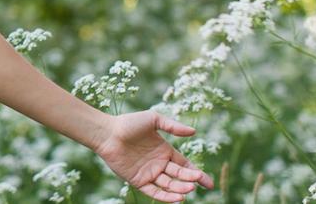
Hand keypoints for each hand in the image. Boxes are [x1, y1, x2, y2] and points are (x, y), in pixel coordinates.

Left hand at [92, 110, 214, 201]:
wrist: (107, 133)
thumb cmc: (129, 123)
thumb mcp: (153, 120)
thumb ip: (173, 126)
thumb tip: (194, 131)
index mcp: (165, 151)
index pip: (185, 165)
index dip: (197, 174)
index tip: (208, 182)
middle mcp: (158, 164)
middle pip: (179, 176)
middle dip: (189, 180)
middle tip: (196, 182)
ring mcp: (148, 173)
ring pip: (168, 186)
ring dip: (179, 189)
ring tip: (188, 190)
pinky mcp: (138, 181)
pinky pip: (154, 192)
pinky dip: (165, 197)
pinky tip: (176, 199)